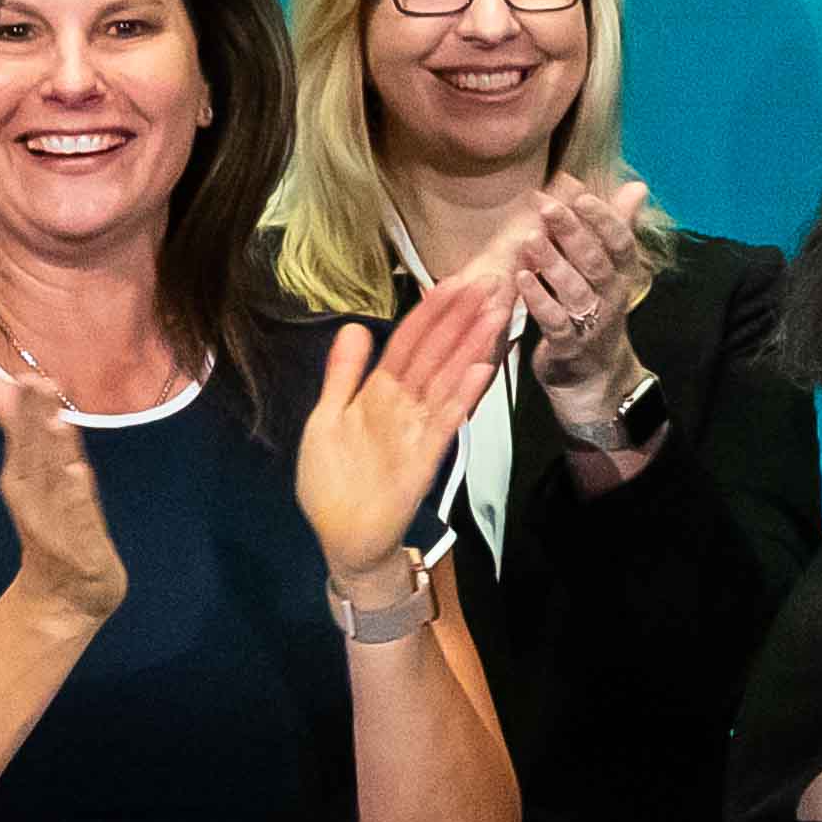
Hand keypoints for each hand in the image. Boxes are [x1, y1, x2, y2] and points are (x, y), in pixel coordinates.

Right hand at [0, 364, 130, 629]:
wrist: (65, 595)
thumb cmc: (51, 524)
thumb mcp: (34, 472)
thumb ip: (18, 425)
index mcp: (23, 478)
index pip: (21, 439)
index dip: (24, 409)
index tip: (25, 375)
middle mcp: (34, 498)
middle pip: (33, 455)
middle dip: (34, 421)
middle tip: (36, 383)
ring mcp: (56, 523)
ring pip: (54, 482)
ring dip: (53, 453)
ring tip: (54, 421)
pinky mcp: (81, 545)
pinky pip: (78, 517)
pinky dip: (76, 495)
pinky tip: (78, 472)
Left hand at [300, 277, 513, 588]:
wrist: (341, 536)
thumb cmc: (331, 482)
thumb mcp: (325, 419)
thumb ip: (342, 375)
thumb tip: (354, 327)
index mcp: (377, 394)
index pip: (407, 345)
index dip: (427, 315)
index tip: (449, 284)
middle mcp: (403, 407)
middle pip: (435, 355)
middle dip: (459, 320)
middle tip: (487, 284)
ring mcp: (417, 430)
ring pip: (448, 380)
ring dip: (471, 347)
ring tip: (495, 314)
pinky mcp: (424, 459)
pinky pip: (445, 422)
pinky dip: (462, 396)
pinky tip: (480, 369)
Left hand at [505, 178, 662, 420]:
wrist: (597, 378)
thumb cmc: (597, 313)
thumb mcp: (611, 271)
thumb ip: (619, 228)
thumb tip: (637, 187)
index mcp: (622, 276)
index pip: (621, 243)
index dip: (604, 219)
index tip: (582, 195)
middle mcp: (611, 298)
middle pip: (596, 262)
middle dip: (572, 233)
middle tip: (548, 206)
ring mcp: (591, 324)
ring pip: (575, 290)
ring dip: (552, 263)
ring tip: (531, 238)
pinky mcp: (569, 346)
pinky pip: (554, 321)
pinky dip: (538, 298)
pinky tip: (521, 277)